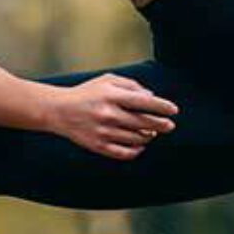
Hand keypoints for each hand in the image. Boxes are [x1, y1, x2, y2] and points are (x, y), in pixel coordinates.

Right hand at [47, 74, 179, 160]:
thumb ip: (131, 85)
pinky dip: (136, 150)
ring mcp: (103, 132)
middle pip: (144, 123)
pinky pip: (125, 153)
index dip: (162, 107)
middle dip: (161, 125)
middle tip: (170, 126)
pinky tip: (139, 145)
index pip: (144, 102)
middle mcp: (108, 114)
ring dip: (148, 136)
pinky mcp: (98, 146)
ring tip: (151, 133)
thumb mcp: (107, 80)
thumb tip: (152, 97)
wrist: (59, 110)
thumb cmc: (88, 93)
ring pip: (136, 139)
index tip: (174, 111)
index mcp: (112, 96)